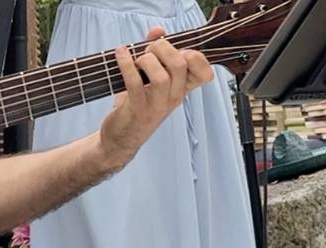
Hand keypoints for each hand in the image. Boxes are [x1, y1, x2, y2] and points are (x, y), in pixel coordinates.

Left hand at [98, 27, 214, 169]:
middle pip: (181, 65)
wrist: (121, 138)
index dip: (196, 55)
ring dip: (146, 59)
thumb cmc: (136, 105)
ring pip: (162, 76)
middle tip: (149, 50)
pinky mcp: (137, 110)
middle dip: (163, 48)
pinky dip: (126, 64)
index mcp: (181, 90)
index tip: (177, 50)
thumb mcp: (149, 78)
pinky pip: (134, 83)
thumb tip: (158, 31)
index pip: (205, 73)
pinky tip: (121, 54)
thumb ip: (155, 52)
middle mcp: (174, 98)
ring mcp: (157, 106)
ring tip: (137, 58)